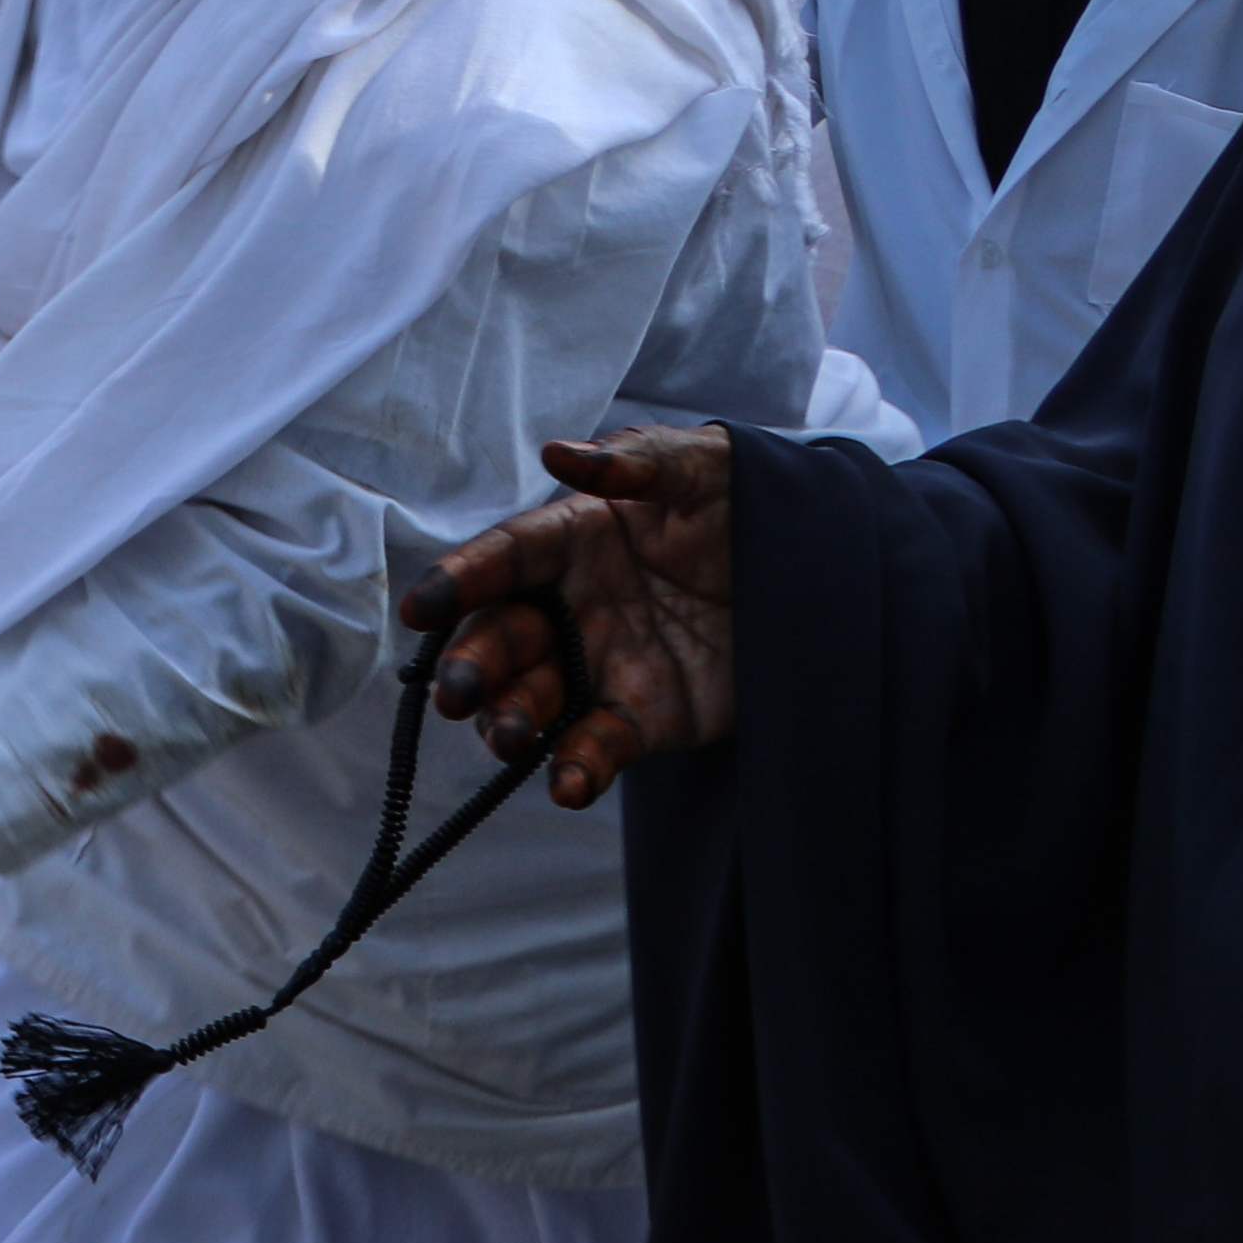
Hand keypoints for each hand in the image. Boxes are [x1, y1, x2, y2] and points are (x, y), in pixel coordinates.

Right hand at [398, 424, 738, 809]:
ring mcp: (601, 663)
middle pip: (502, 636)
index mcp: (574, 540)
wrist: (823, 577)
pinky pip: (596, 745)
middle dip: (471, 665)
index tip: (420, 607)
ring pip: (532, 697)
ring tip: (508, 739)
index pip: (504, 557)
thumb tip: (557, 455)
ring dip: (509, 720)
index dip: (460, 579)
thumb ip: (636, 461)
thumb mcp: (703, 468)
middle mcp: (572, 605)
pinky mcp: (640, 716)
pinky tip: (568, 787)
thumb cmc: (747, 505)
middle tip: (458, 692)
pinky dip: (575, 768)